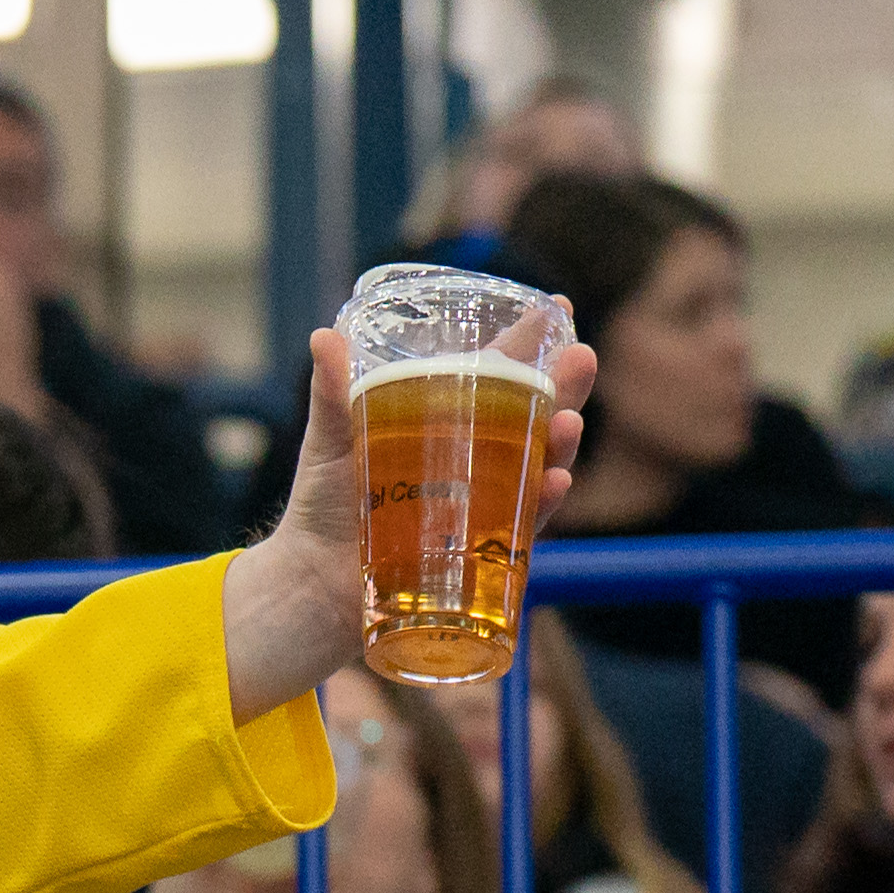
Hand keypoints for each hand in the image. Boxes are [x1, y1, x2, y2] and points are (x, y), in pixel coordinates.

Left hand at [219, 323, 591, 727]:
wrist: (311, 584)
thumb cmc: (322, 507)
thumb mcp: (328, 442)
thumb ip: (332, 394)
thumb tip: (325, 336)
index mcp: (444, 424)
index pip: (496, 376)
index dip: (530, 346)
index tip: (561, 308)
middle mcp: (474, 461)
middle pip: (533, 417)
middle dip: (566, 389)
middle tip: (582, 359)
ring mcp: (483, 504)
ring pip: (538, 466)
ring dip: (562, 444)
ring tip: (569, 423)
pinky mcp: (481, 550)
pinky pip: (523, 526)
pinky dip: (541, 504)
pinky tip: (555, 482)